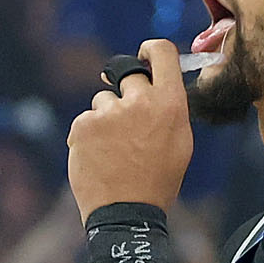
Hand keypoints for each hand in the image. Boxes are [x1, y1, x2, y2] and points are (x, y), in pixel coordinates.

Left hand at [68, 40, 196, 214]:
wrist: (127, 213)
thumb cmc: (158, 180)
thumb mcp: (180, 142)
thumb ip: (169, 107)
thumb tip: (160, 82)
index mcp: (170, 103)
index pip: (162, 53)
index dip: (151, 49)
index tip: (144, 54)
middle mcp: (140, 101)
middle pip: (128, 73)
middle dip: (125, 90)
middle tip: (125, 116)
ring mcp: (109, 112)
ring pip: (103, 99)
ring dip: (106, 117)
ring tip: (114, 149)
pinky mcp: (84, 124)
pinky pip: (86, 119)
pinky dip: (89, 135)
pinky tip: (99, 157)